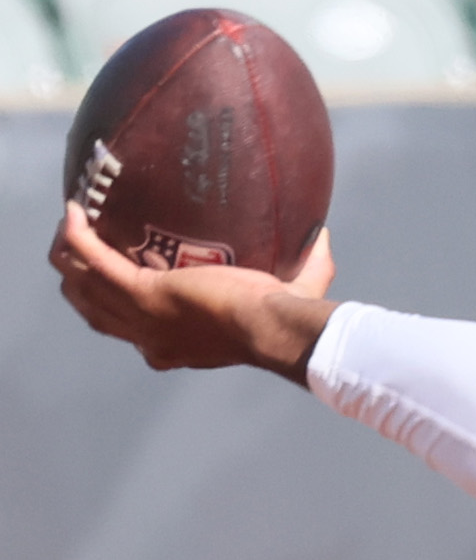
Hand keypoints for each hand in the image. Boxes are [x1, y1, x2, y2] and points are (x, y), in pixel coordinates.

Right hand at [48, 200, 337, 382]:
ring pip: (87, 289)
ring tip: (70, 229)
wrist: (275, 328)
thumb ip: (308, 267)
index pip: (136, 333)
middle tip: (81, 252)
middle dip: (84, 284)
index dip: (121, 309)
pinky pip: (96, 262)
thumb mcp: (290, 293)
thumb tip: (322, 236)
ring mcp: (144, 318)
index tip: (122, 282)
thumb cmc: (287, 318)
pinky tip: (74, 213)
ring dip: (72, 258)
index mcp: (178, 346)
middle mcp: (154, 338)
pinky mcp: (144, 294)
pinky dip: (80, 239)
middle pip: (99, 313)